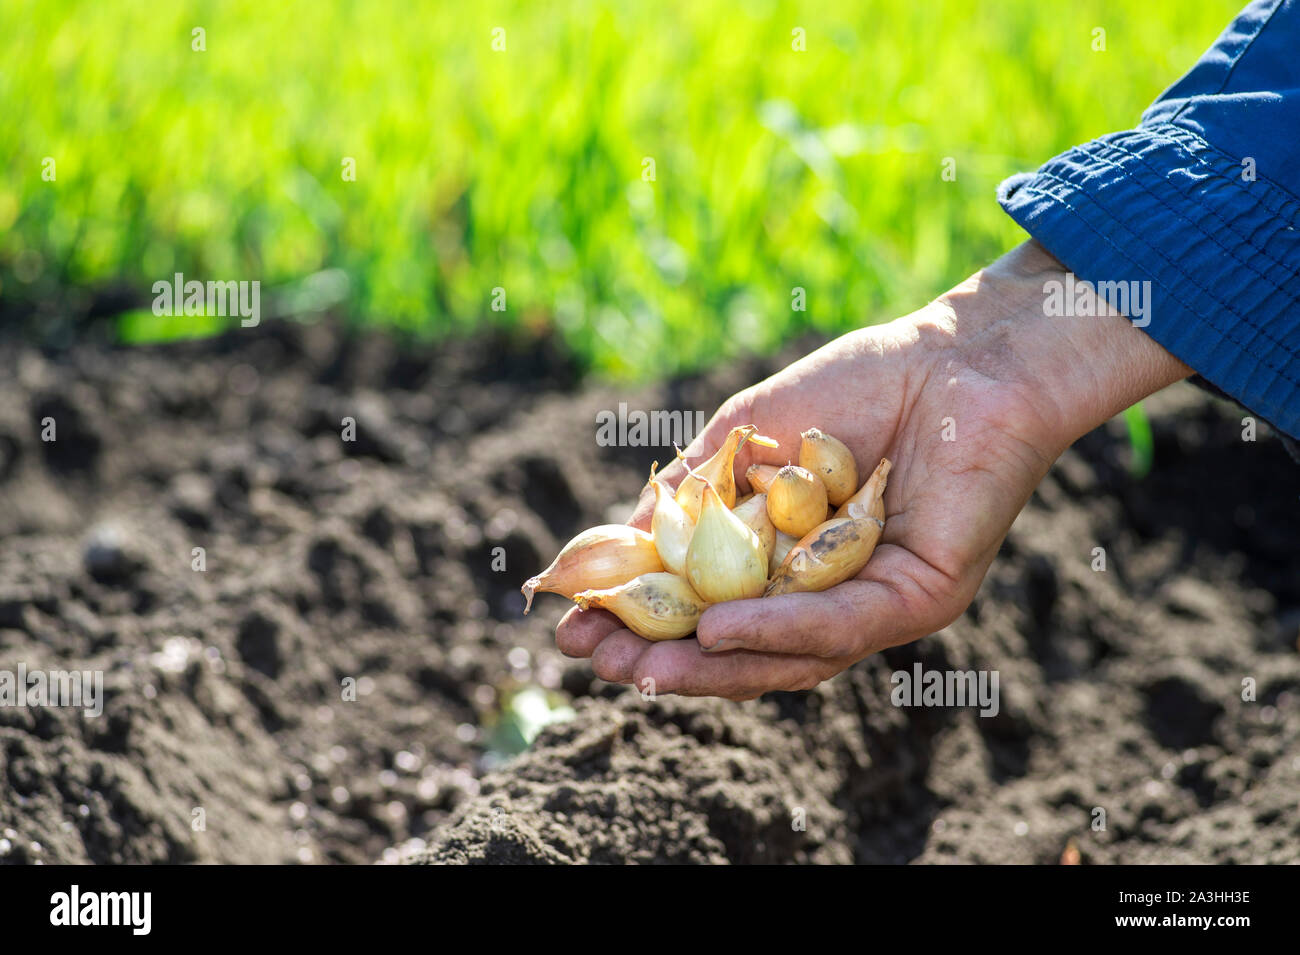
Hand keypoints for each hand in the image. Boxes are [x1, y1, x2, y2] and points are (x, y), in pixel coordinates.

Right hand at [555, 241, 1189, 699]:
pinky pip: (842, 626)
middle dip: (665, 664)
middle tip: (596, 665)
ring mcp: (874, 603)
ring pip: (788, 658)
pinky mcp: (920, 597)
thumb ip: (690, 490)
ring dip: (710, 668)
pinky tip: (719, 630)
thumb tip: (617, 539)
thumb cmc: (859, 385)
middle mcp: (829, 594)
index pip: (710, 609)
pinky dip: (778, 630)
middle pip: (743, 652)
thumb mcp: (746, 436)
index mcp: (788, 559)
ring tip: (641, 669)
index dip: (643, 625)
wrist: (959, 355)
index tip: (573, 630)